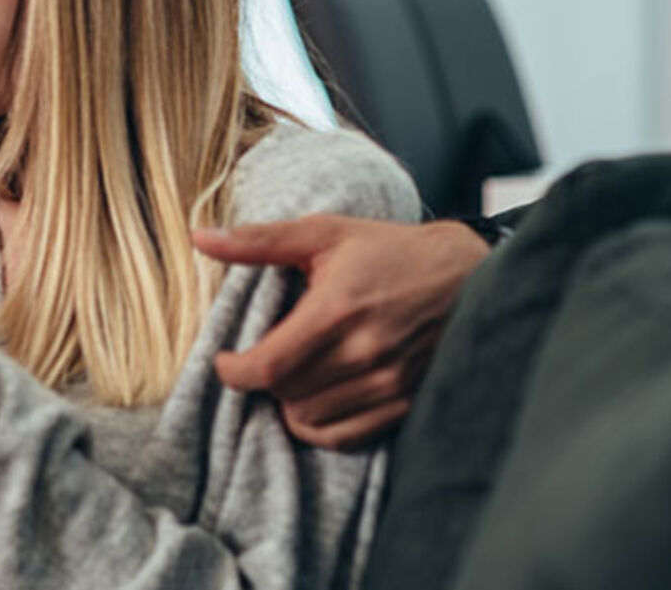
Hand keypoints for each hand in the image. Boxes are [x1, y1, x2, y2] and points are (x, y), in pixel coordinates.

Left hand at [196, 215, 488, 449]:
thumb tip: (199, 238)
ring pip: (308, 420)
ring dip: (288, 400)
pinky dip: (318, 424)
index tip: (225, 359)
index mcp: (337, 310)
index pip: (267, 368)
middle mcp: (365, 354)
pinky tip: (317, 394)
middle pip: (283, 394)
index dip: (233, 371)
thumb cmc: (388, 250)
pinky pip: (342, 438)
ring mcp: (389, 385)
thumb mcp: (324, 233)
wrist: (470, 275)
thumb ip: (259, 241)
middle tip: (266, 353)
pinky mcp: (406, 404)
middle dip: (263, 377)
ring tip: (294, 370)